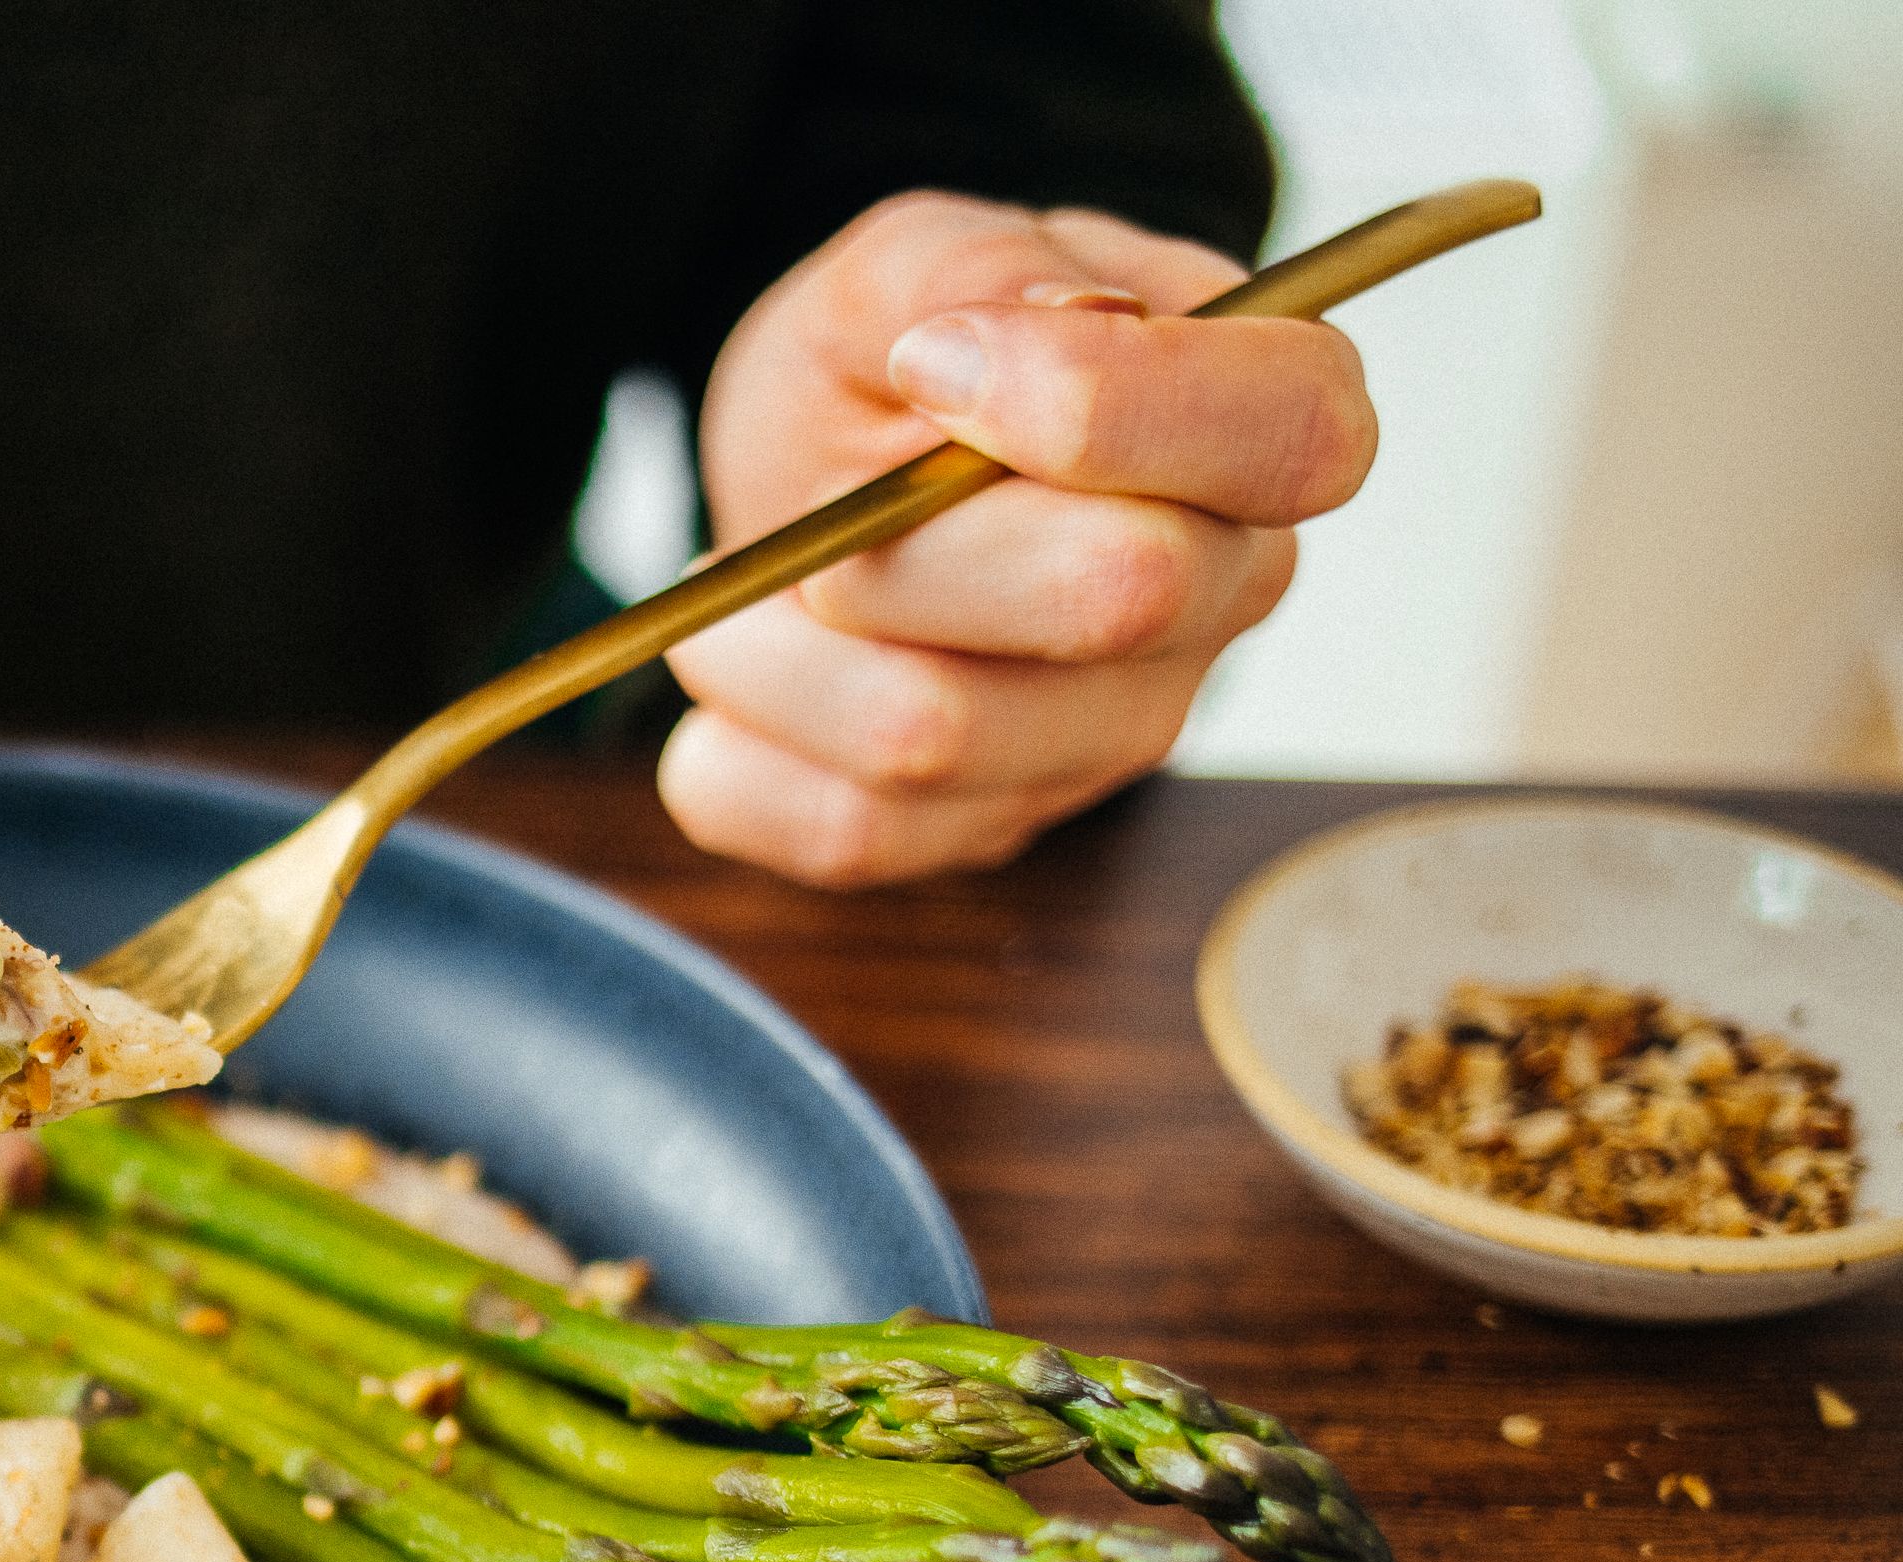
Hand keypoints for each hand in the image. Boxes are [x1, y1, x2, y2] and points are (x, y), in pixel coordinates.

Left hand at [660, 192, 1375, 888]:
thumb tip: (1058, 332)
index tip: (930, 368)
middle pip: (1111, 598)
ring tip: (741, 578)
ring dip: (774, 647)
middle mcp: (1219, 595)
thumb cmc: (895, 364)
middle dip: (903, 542)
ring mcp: (1112, 733)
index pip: (1291, 435)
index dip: (1110, 407)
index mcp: (1259, 421)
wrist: (817, 477)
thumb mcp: (911, 262)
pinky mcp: (992, 829)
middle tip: (815, 509)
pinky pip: (847, 836)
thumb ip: (986, 268)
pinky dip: (734, 754)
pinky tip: (738, 670)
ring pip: (936, 735)